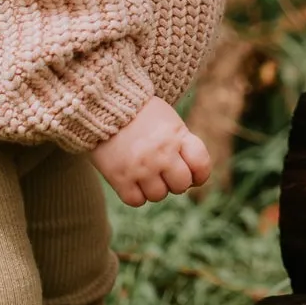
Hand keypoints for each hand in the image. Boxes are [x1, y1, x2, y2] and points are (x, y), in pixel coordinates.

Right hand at [91, 96, 212, 205]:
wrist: (104, 104)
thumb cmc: (140, 113)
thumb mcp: (169, 120)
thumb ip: (182, 143)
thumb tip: (191, 177)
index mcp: (176, 136)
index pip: (201, 165)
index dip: (199, 174)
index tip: (191, 174)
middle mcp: (161, 153)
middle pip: (181, 185)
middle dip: (175, 181)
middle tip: (163, 172)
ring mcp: (140, 167)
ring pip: (158, 195)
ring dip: (153, 188)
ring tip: (144, 173)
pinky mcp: (119, 177)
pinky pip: (136, 200)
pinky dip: (135, 194)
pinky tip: (131, 180)